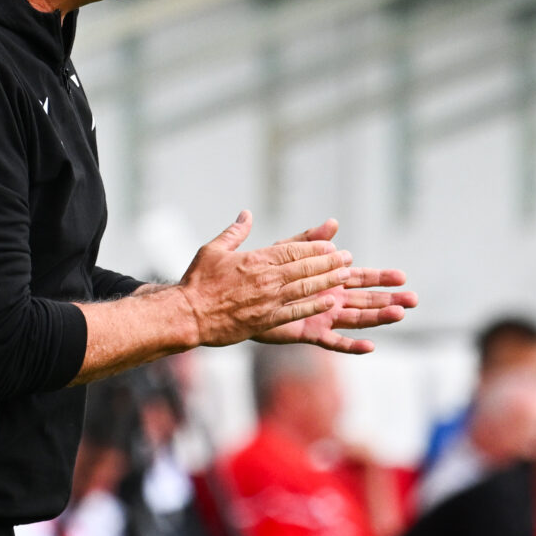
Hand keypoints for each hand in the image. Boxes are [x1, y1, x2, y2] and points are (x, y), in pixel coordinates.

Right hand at [177, 212, 353, 346]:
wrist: (188, 315)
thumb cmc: (197, 282)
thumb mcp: (212, 250)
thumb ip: (234, 232)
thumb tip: (246, 215)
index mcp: (255, 260)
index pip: (292, 250)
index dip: (314, 248)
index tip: (330, 245)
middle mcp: (266, 279)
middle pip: (304, 268)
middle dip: (328, 262)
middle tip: (347, 258)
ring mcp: (268, 301)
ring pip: (305, 288)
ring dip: (327, 281)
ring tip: (345, 276)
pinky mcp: (266, 321)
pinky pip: (296, 312)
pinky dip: (314, 306)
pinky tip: (329, 302)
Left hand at [253, 218, 416, 351]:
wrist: (241, 296)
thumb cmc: (264, 273)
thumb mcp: (288, 251)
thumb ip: (310, 240)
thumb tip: (333, 223)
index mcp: (328, 280)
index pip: (361, 277)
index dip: (381, 277)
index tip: (402, 277)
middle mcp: (330, 300)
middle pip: (366, 299)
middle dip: (389, 299)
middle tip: (414, 299)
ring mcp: (322, 317)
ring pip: (356, 319)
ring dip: (378, 317)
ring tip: (399, 314)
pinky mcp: (309, 332)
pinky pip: (333, 342)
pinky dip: (352, 345)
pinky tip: (370, 346)